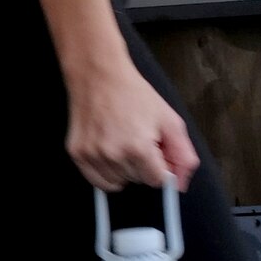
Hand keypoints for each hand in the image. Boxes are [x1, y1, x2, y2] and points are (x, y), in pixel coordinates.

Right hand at [62, 62, 198, 195]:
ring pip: (117, 183)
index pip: (157, 180)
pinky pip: (98, 181)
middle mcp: (114, 155)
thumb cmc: (133, 94)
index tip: (155, 150)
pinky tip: (108, 150)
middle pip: (138, 181)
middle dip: (142, 165)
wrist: (99, 75)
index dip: (160, 165)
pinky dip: (106, 172)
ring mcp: (93, 155)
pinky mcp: (77, 154)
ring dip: (123, 169)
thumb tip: (180, 184)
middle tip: (137, 139)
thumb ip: (183, 155)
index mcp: (139, 147)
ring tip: (121, 142)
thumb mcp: (169, 120)